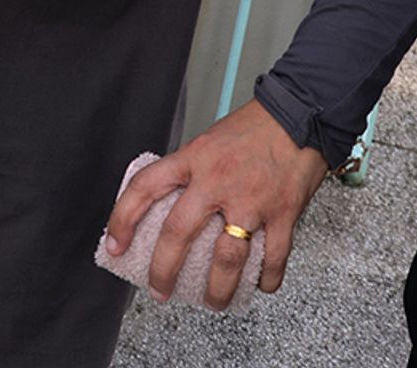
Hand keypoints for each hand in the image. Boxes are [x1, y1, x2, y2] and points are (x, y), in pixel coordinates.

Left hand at [104, 101, 329, 309]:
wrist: (301, 113)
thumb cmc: (257, 126)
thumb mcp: (210, 141)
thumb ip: (192, 172)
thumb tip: (174, 206)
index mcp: (195, 158)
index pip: (145, 188)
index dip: (122, 219)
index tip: (115, 245)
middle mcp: (218, 180)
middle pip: (178, 234)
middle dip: (163, 271)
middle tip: (159, 290)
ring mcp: (252, 200)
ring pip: (227, 259)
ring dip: (217, 290)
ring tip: (213, 302)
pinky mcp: (283, 213)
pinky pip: (273, 258)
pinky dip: (266, 279)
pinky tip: (259, 286)